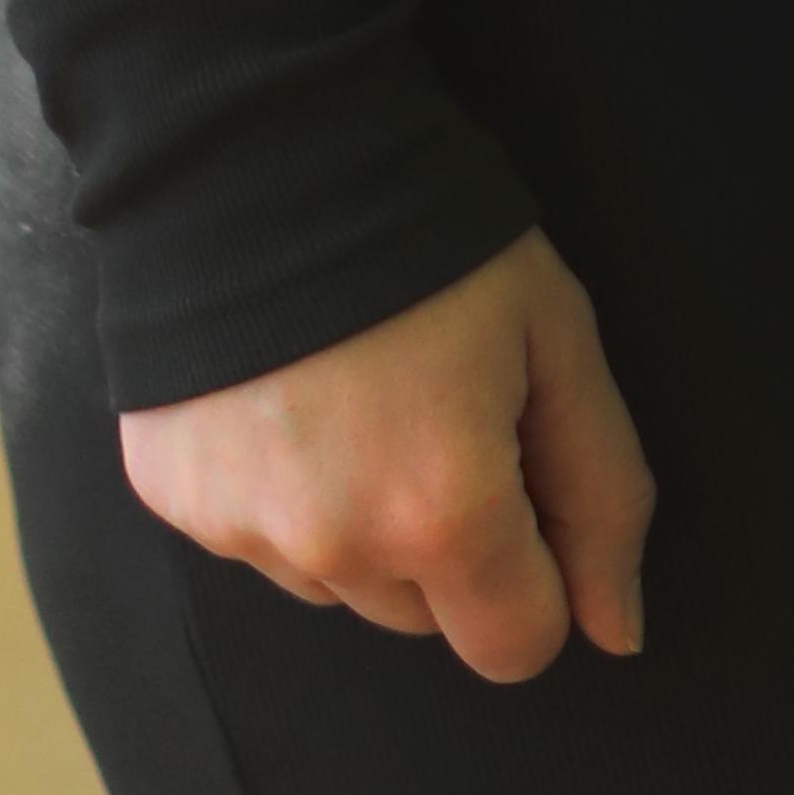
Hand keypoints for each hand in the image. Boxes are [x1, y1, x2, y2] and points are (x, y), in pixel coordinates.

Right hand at [118, 228, 654, 677]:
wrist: (264, 148)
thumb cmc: (431, 238)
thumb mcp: (556, 340)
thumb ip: (604, 494)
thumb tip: (617, 628)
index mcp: (443, 515)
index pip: (518, 646)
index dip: (540, 570)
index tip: (522, 482)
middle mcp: (335, 549)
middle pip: (427, 618)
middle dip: (450, 542)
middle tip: (436, 410)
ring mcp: (242, 530)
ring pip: (341, 584)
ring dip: (361, 522)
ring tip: (360, 392)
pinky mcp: (175, 498)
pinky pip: (258, 539)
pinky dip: (282, 489)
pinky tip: (289, 392)